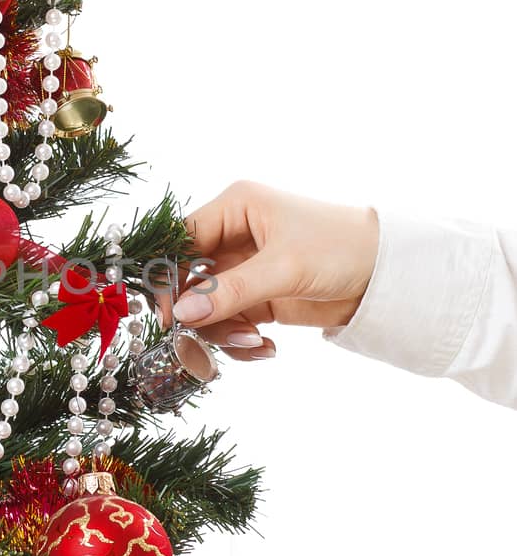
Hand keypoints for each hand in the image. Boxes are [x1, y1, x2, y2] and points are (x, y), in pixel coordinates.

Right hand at [164, 182, 379, 359]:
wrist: (387, 275)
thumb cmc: (341, 248)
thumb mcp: (283, 268)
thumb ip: (230, 292)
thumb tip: (182, 313)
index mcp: (236, 208)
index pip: (181, 239)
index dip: (168, 274)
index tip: (169, 313)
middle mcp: (235, 235)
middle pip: (189, 278)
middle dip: (199, 312)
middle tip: (203, 340)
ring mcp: (245, 268)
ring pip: (207, 306)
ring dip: (222, 331)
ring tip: (251, 344)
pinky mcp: (258, 297)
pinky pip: (230, 322)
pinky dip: (238, 340)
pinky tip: (263, 348)